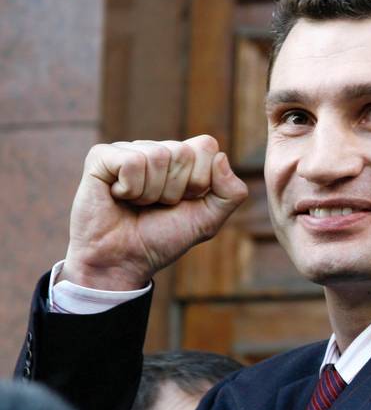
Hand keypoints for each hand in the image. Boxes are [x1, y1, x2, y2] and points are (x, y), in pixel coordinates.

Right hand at [60, 135, 247, 289]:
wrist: (122, 262)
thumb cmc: (162, 239)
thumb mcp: (208, 221)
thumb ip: (230, 193)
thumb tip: (221, 157)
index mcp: (183, 158)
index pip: (206, 146)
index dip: (199, 180)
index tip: (183, 201)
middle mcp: (156, 148)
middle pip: (183, 152)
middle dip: (174, 190)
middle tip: (157, 206)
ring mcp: (128, 150)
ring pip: (158, 156)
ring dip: (151, 193)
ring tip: (138, 204)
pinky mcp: (101, 156)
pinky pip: (131, 161)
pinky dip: (129, 188)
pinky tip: (119, 196)